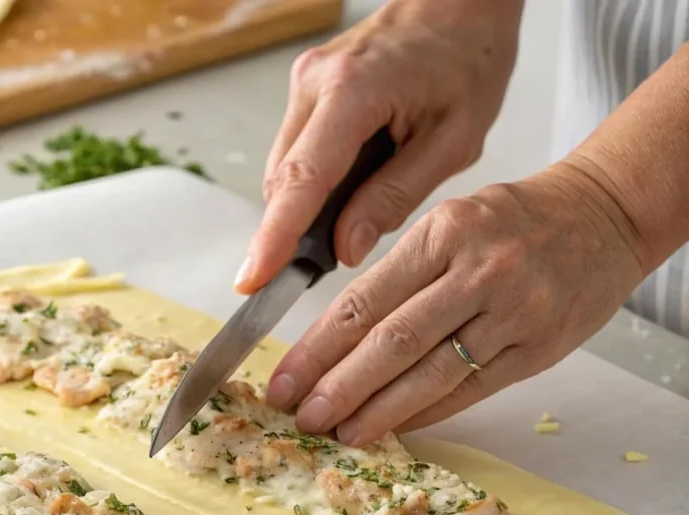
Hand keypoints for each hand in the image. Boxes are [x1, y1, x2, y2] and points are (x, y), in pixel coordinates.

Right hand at [235, 0, 522, 293]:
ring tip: (348, 223)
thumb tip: (346, 248)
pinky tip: (347, 191)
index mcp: (354, 92)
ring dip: (304, 207)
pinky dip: (312, 183)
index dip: (273, 238)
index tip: (253, 279)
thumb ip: (395, 197)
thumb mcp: (453, 140)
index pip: (302, 180)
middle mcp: (315, 83)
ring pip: (284, 170)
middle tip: (318, 268)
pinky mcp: (307, 90)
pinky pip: (295, 152)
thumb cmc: (468, 58)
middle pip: (282, 181)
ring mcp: (304, 84)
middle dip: (291, 232)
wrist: (460, 1)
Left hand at [266, 163, 648, 444]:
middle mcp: (477, 272)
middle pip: (391, 342)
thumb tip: (334, 339)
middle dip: (338, 387)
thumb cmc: (514, 220)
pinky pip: (470, 389)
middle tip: (302, 418)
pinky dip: (426, 412)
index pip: (364, 301)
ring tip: (340, 432)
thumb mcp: (449, 222)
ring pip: (430, 373)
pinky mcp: (538, 348)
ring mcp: (512, 313)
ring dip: (377, 410)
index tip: (285, 380)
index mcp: (442, 234)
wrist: (603, 215)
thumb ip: (398, 275)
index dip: (317, 349)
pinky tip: (393, 426)